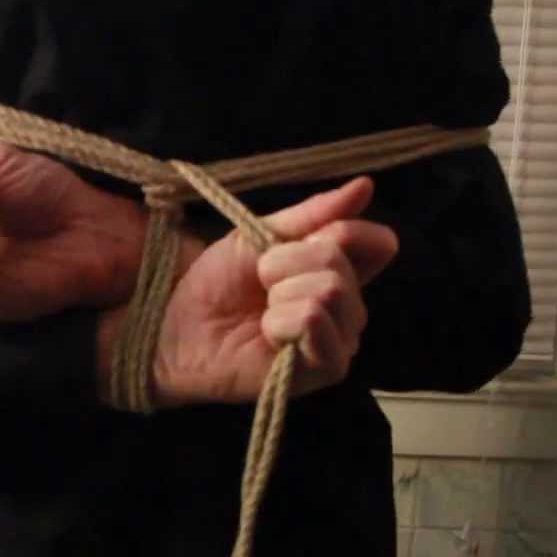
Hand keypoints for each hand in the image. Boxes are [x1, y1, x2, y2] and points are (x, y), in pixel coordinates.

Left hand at [125, 177, 398, 406]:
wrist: (177, 325)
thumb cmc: (216, 283)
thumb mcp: (260, 234)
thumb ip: (313, 214)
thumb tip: (365, 186)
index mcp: (339, 271)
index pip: (378, 244)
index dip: (345, 233)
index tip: (300, 238)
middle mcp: (348, 307)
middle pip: (341, 265)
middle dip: (287, 263)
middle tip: (260, 280)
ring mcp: (339, 340)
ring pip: (331, 292)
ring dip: (281, 292)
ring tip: (262, 308)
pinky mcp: (322, 371)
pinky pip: (317, 324)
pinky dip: (283, 319)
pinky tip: (267, 332)